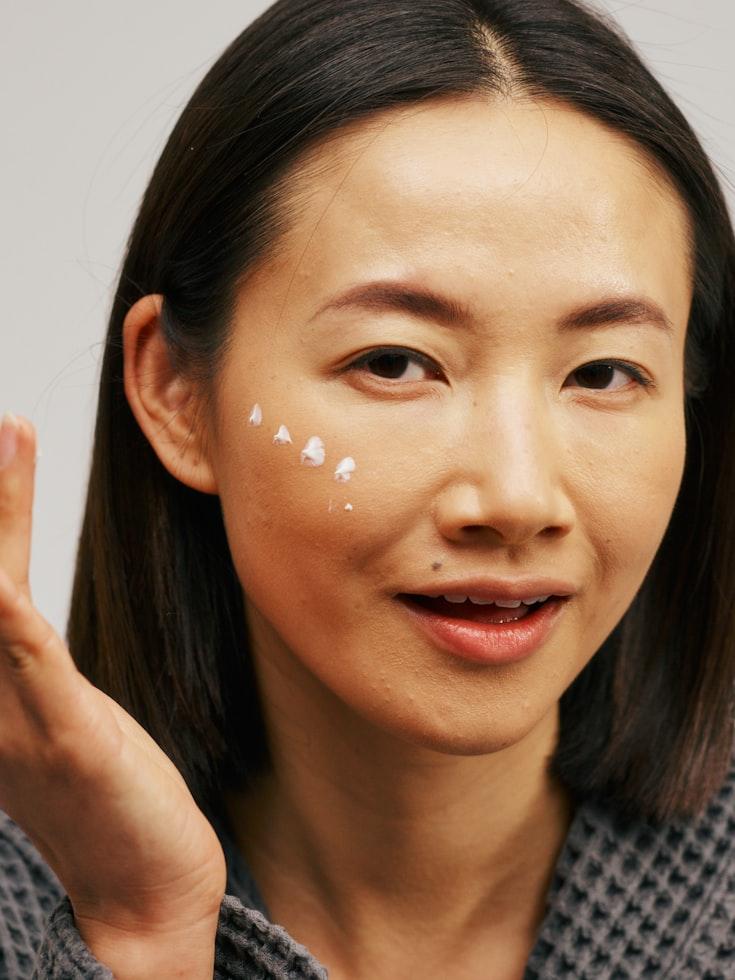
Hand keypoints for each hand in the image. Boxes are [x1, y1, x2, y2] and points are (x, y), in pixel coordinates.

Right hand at [0, 413, 226, 977]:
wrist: (141, 895)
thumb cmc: (101, 797)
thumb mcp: (53, 712)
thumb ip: (26, 654)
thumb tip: (13, 600)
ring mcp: (11, 715)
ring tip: (6, 430)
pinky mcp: (64, 731)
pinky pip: (25, 646)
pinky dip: (8, 585)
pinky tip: (6, 550)